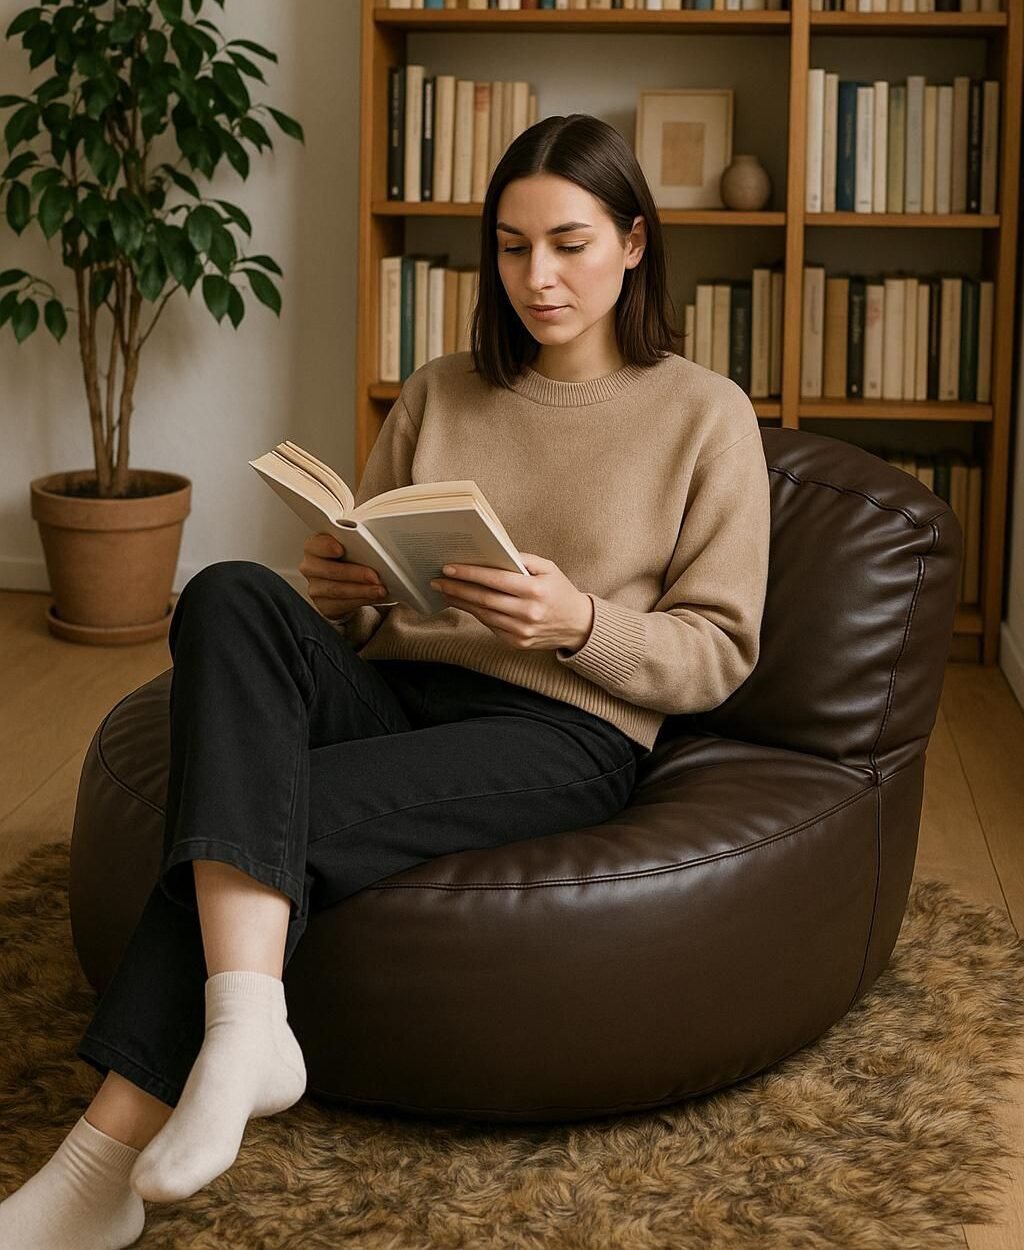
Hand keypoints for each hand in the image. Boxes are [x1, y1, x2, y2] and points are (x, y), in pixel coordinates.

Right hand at [299, 533, 389, 620]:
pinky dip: (361, 600)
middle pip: (330, 570)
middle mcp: (311, 567)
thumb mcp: (350, 548)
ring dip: (362, 590)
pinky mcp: (324, 605)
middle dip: (355, 574)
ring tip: (379, 590)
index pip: (316, 544)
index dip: (327, 546)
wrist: (345, 584)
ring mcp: (315, 588)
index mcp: (314, 547)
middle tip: (374, 576)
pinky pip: (343, 604)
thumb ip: (354, 546)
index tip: (340, 549)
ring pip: (338, 590)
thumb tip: (372, 550)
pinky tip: (373, 597)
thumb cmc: (348, 561)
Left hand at [429, 553, 593, 652]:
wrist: (578, 625)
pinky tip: (464, 604)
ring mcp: (522, 631)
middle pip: (484, 599)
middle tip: (437, 581)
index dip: (470, 574)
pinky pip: (491, 627)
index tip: (448, 568)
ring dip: (461, 603)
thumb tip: (493, 553)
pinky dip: (476, 614)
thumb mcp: (549, 568)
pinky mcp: (518, 643)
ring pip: (484, 615)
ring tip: (445, 591)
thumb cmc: (561, 591)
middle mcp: (528, 612)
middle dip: (457, 589)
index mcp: (536, 590)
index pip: (496, 580)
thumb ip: (523, 559)